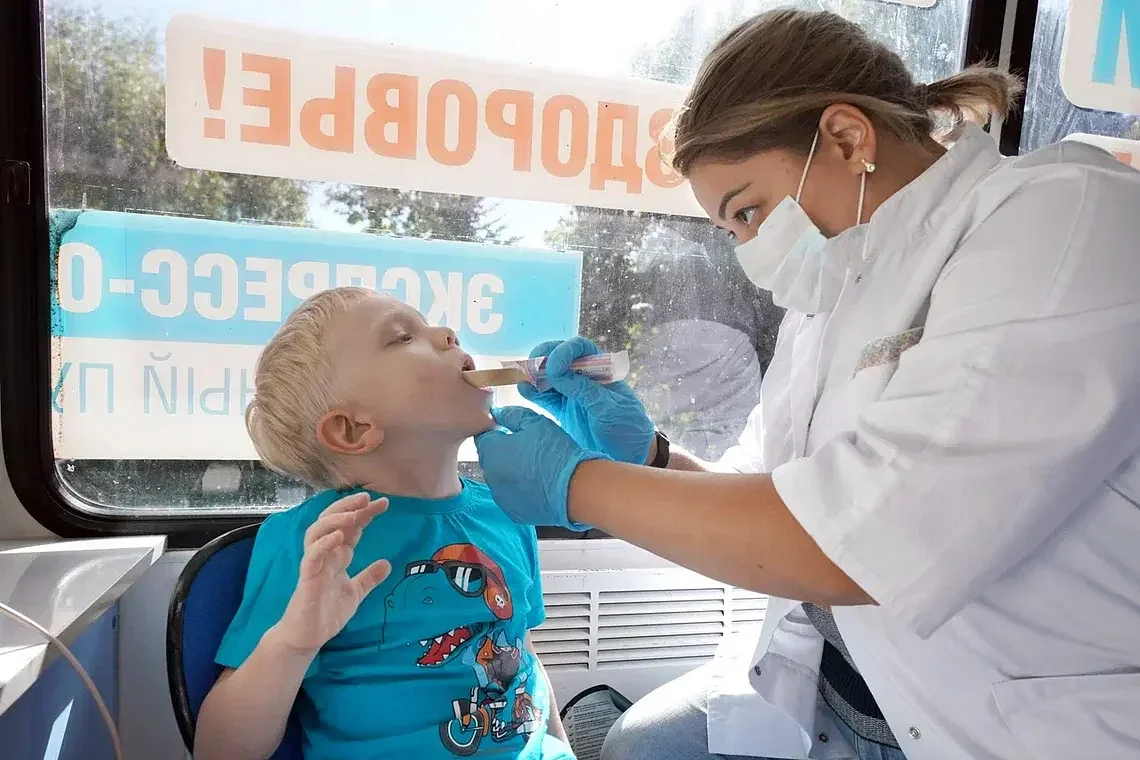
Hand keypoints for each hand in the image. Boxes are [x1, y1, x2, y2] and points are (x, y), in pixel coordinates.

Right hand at [276, 493, 391, 653]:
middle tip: (368, 498)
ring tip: (354, 514)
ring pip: (318, 532)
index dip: (365, 513)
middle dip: (348, 507)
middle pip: (331, 521)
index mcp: (337, 556)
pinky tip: (339, 537)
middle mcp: (325, 554)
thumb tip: (387, 563)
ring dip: (335, 520)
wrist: (307, 637)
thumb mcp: (356, 593)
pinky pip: (312, 556)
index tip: (383, 503)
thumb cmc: (327, 612)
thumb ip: (369, 577)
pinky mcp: (307, 578)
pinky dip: (324, 543)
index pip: (350, 527)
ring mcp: (315, 564)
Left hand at [475, 406, 607, 529]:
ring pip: (500, 479)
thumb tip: (497, 413)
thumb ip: (511, 415)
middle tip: (529, 451)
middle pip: (490, 460)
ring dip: (510, 473)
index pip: (483, 438)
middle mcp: (490, 476)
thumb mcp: (535, 422)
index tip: (515, 435)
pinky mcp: (513, 512)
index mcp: (492, 451)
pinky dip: (519, 491)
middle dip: (503, 454)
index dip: (498, 434)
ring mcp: (500, 497)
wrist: (576, 489)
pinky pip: (510, 497)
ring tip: (536, 470)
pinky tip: (538, 485)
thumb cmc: (556, 453)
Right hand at [519, 337, 654, 464]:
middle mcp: (584, 376)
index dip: (564, 351)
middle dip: (543, 358)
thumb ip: (584, 391)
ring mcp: (571, 392)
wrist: (629, 455)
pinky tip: (524, 389)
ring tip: (524, 379)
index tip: (554, 367)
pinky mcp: (561, 409)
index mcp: (602, 370)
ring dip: (534, 374)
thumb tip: (556, 374)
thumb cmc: (628, 427)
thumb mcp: (610, 409)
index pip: (581, 348)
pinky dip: (532, 392)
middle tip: (531, 369)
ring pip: (548, 376)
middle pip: (559, 356)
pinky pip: (544, 397)